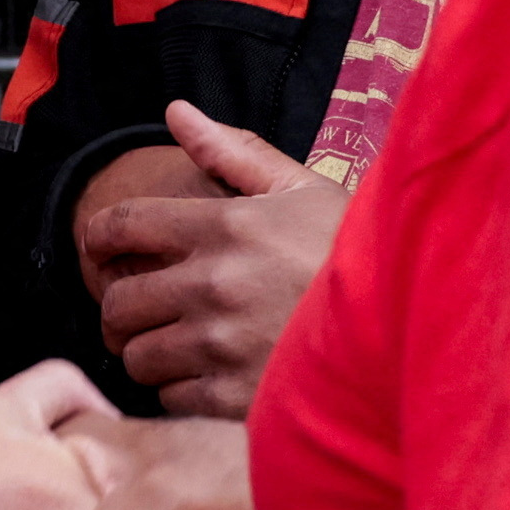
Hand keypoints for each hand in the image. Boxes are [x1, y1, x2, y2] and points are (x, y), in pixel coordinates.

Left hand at [88, 105, 347, 420]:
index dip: (97, 239)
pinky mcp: (236, 397)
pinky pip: (171, 397)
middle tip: (139, 313)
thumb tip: (177, 111)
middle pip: (117, 302)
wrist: (411, 323)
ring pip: (137, 356)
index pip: (121, 225)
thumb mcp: (301, 190)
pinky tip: (210, 375)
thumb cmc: (354, 253)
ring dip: (149, 352)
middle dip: (119, 308)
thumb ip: (233, 152)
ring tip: (178, 346)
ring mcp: (222, 344)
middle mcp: (213, 284)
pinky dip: (180, 390)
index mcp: (224, 226)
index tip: (101, 251)